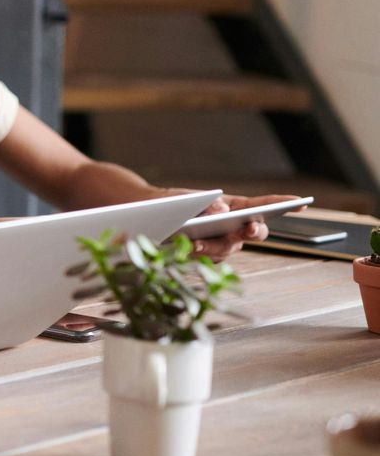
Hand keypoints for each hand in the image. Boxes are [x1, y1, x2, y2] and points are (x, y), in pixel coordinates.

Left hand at [177, 191, 301, 262]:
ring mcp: (224, 244)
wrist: (154, 214)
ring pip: (228, 249)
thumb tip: (222, 210)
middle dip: (254, 231)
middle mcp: (236, 227)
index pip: (264, 205)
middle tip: (249, 227)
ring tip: (197, 242)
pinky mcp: (207, 256)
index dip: (283, 205)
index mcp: (238, 207)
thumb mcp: (191, 197)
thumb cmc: (179, 202)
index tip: (301, 203)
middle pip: (255, 232)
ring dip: (214, 246)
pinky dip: (198, 254)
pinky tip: (187, 249)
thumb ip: (208, 202)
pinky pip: (208, 259)